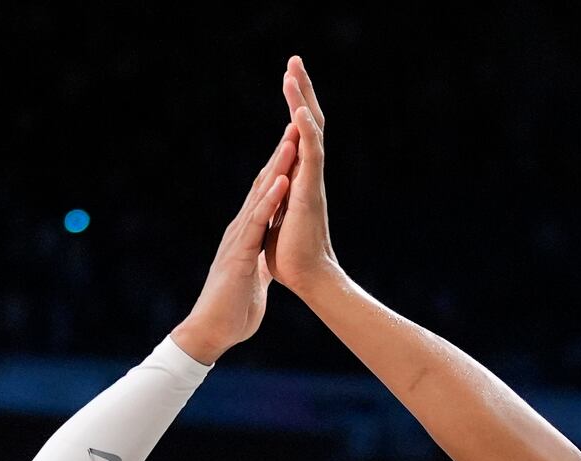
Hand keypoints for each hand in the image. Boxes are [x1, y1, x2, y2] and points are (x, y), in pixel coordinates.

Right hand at [171, 123, 297, 363]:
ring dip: (277, 167)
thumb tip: (266, 259)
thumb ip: (257, 264)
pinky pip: (258, 222)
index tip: (296, 146)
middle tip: (294, 125)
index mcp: (247, 236)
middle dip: (279, 157)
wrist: (212, 332)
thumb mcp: (253, 280)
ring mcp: (239, 240)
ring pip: (260, 196)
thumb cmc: (232, 310)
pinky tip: (283, 181)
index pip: (265, 197)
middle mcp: (241, 230)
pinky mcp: (240, 253)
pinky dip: (271, 201)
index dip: (280, 170)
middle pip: (262, 186)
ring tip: (292, 139)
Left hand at [269, 55, 341, 296]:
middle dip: (300, 91)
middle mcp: (308, 173)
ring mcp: (311, 180)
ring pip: (310, 131)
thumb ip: (274, 199)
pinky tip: (298, 111)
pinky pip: (311, 155)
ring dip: (301, 100)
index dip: (293, 107)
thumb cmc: (290, 256)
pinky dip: (305, 132)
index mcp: (299, 178)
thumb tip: (269, 193)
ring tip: (294, 71)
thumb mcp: (275, 218)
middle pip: (307, 123)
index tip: (289, 80)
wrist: (306, 279)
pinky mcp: (311, 192)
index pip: (296, 135)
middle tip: (294, 60)